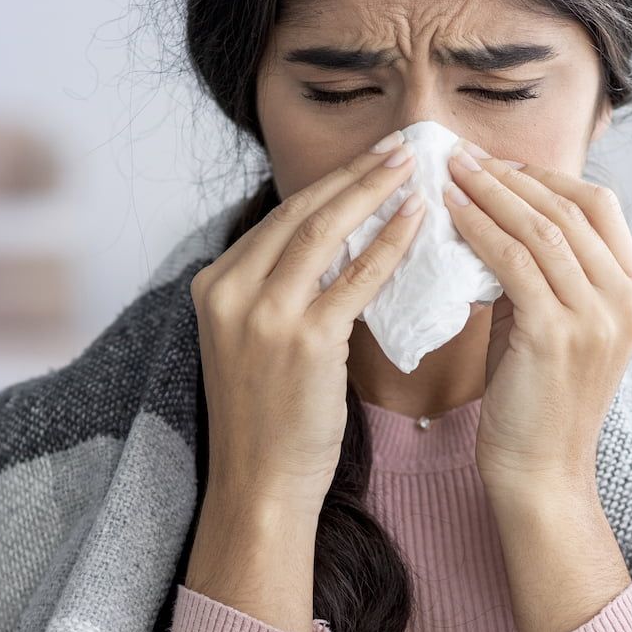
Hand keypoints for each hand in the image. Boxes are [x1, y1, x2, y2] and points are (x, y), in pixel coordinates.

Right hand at [189, 135, 422, 516]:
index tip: (370, 160)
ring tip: (413, 167)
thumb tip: (336, 245)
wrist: (259, 485)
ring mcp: (262, 314)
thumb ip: (280, 292)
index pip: (280, 219)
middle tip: (400, 146)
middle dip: (355, 174)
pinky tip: (417, 222)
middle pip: (300, 212)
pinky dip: (389, 244)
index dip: (331, 184)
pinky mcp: (302, 341)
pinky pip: (355, 278)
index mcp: (213, 285)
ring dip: (373, 192)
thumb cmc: (269, 420)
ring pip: (325, 232)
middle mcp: (229, 290)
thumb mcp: (255, 342)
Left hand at [442, 148, 631, 501]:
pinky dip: (480, 228)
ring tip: (451, 171)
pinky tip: (450, 212)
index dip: (547, 177)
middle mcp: (625, 300)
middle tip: (464, 155)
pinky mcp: (557, 334)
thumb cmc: (537, 400)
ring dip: (491, 192)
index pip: (599, 207)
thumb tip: (496, 218)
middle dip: (513, 175)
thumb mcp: (551, 325)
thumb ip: (540, 275)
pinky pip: (514, 262)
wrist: (541, 471)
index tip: (498, 164)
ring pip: (542, 228)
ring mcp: (597, 317)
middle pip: (571, 208)